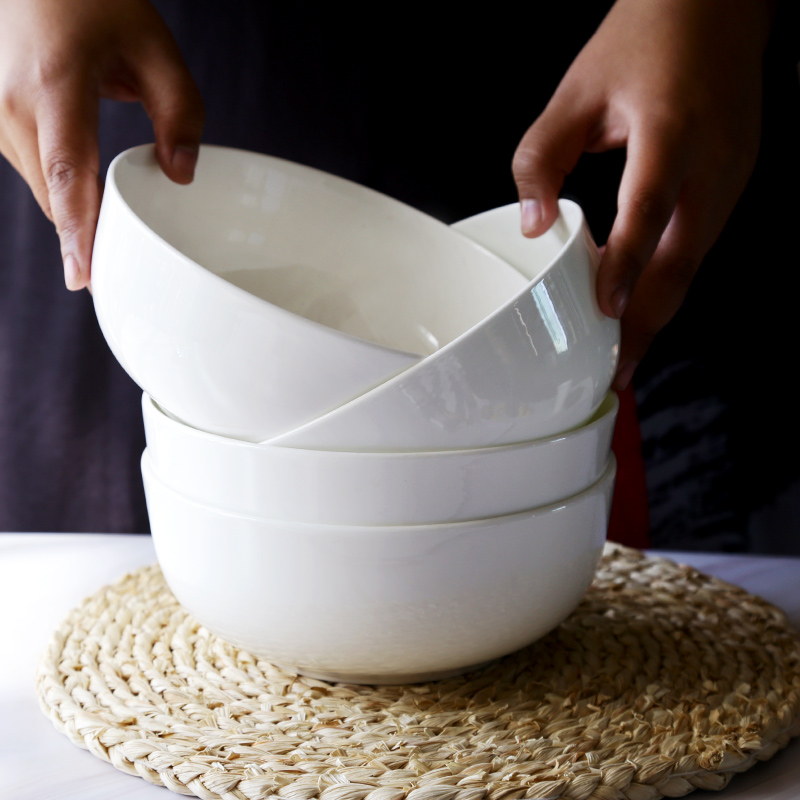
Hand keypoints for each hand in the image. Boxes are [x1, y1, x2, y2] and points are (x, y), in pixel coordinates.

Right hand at [0, 0, 203, 289]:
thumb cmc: (92, 0)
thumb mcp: (154, 45)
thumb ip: (179, 111)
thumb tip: (181, 174)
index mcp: (54, 86)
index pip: (67, 174)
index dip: (78, 231)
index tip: (87, 276)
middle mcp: (14, 105)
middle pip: (53, 196)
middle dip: (81, 244)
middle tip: (113, 289)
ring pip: (41, 189)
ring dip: (71, 223)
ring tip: (104, 262)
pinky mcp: (0, 120)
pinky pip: (35, 173)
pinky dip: (62, 198)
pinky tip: (86, 217)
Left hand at [512, 0, 773, 388]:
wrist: (716, 5)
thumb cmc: (642, 39)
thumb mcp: (575, 90)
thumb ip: (541, 157)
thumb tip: (533, 224)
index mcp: (671, 132)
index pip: (648, 212)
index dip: (625, 267)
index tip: (603, 315)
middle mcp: (714, 162)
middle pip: (682, 261)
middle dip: (647, 323)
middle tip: (617, 371)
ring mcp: (732, 176)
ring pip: (694, 262)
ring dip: (659, 311)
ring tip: (624, 354)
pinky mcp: (733, 182)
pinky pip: (700, 244)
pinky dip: (670, 280)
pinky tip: (643, 303)